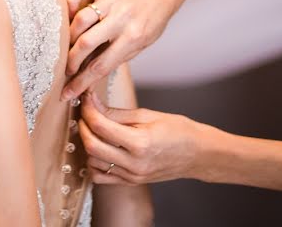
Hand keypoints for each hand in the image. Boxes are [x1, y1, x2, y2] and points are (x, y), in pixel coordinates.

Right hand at [61, 0, 184, 99]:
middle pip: (86, 43)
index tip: (67, 94)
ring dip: (69, 37)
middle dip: (71, 62)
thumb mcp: (140, 45)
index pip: (101, 66)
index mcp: (133, 37)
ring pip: (80, 19)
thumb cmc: (150, 21)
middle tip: (66, 70)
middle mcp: (121, 18)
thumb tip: (88, 76)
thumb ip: (115, 58)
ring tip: (68, 46)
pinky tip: (69, 16)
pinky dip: (69, 3)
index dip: (81, 82)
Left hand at [78, 91, 214, 184]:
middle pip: (91, 145)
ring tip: (94, 129)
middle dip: (83, 125)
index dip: (88, 109)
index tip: (86, 99)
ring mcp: (132, 176)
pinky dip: (94, 162)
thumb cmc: (178, 130)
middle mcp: (134, 164)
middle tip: (86, 112)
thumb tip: (91, 102)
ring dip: (87, 144)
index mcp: (140, 143)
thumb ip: (116, 112)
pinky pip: (100, 177)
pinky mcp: (130, 182)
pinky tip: (101, 148)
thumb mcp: (148, 115)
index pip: (100, 126)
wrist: (198, 154)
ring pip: (92, 162)